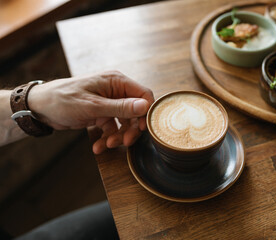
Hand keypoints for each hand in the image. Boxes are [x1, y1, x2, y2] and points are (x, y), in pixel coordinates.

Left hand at [28, 71, 153, 153]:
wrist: (40, 107)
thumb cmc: (63, 99)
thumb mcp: (93, 106)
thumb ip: (121, 107)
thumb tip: (145, 106)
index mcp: (116, 81)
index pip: (143, 94)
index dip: (146, 112)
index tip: (142, 128)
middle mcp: (116, 91)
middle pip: (135, 112)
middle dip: (130, 129)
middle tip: (125, 142)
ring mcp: (109, 103)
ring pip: (125, 122)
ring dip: (118, 136)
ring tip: (107, 145)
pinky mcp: (102, 114)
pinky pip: (112, 128)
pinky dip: (107, 138)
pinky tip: (98, 146)